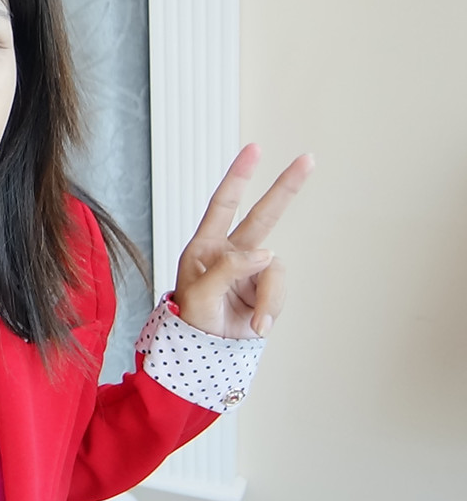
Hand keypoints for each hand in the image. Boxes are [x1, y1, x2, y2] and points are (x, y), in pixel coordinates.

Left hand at [173, 144, 313, 338]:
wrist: (206, 351)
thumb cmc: (192, 319)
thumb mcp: (199, 293)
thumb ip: (228, 269)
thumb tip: (265, 253)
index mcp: (206, 246)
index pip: (224, 204)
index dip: (239, 177)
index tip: (255, 150)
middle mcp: (232, 253)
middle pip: (264, 215)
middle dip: (285, 188)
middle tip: (308, 159)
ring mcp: (252, 271)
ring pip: (275, 269)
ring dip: (268, 298)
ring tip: (255, 322)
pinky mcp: (267, 289)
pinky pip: (279, 292)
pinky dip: (271, 309)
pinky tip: (257, 324)